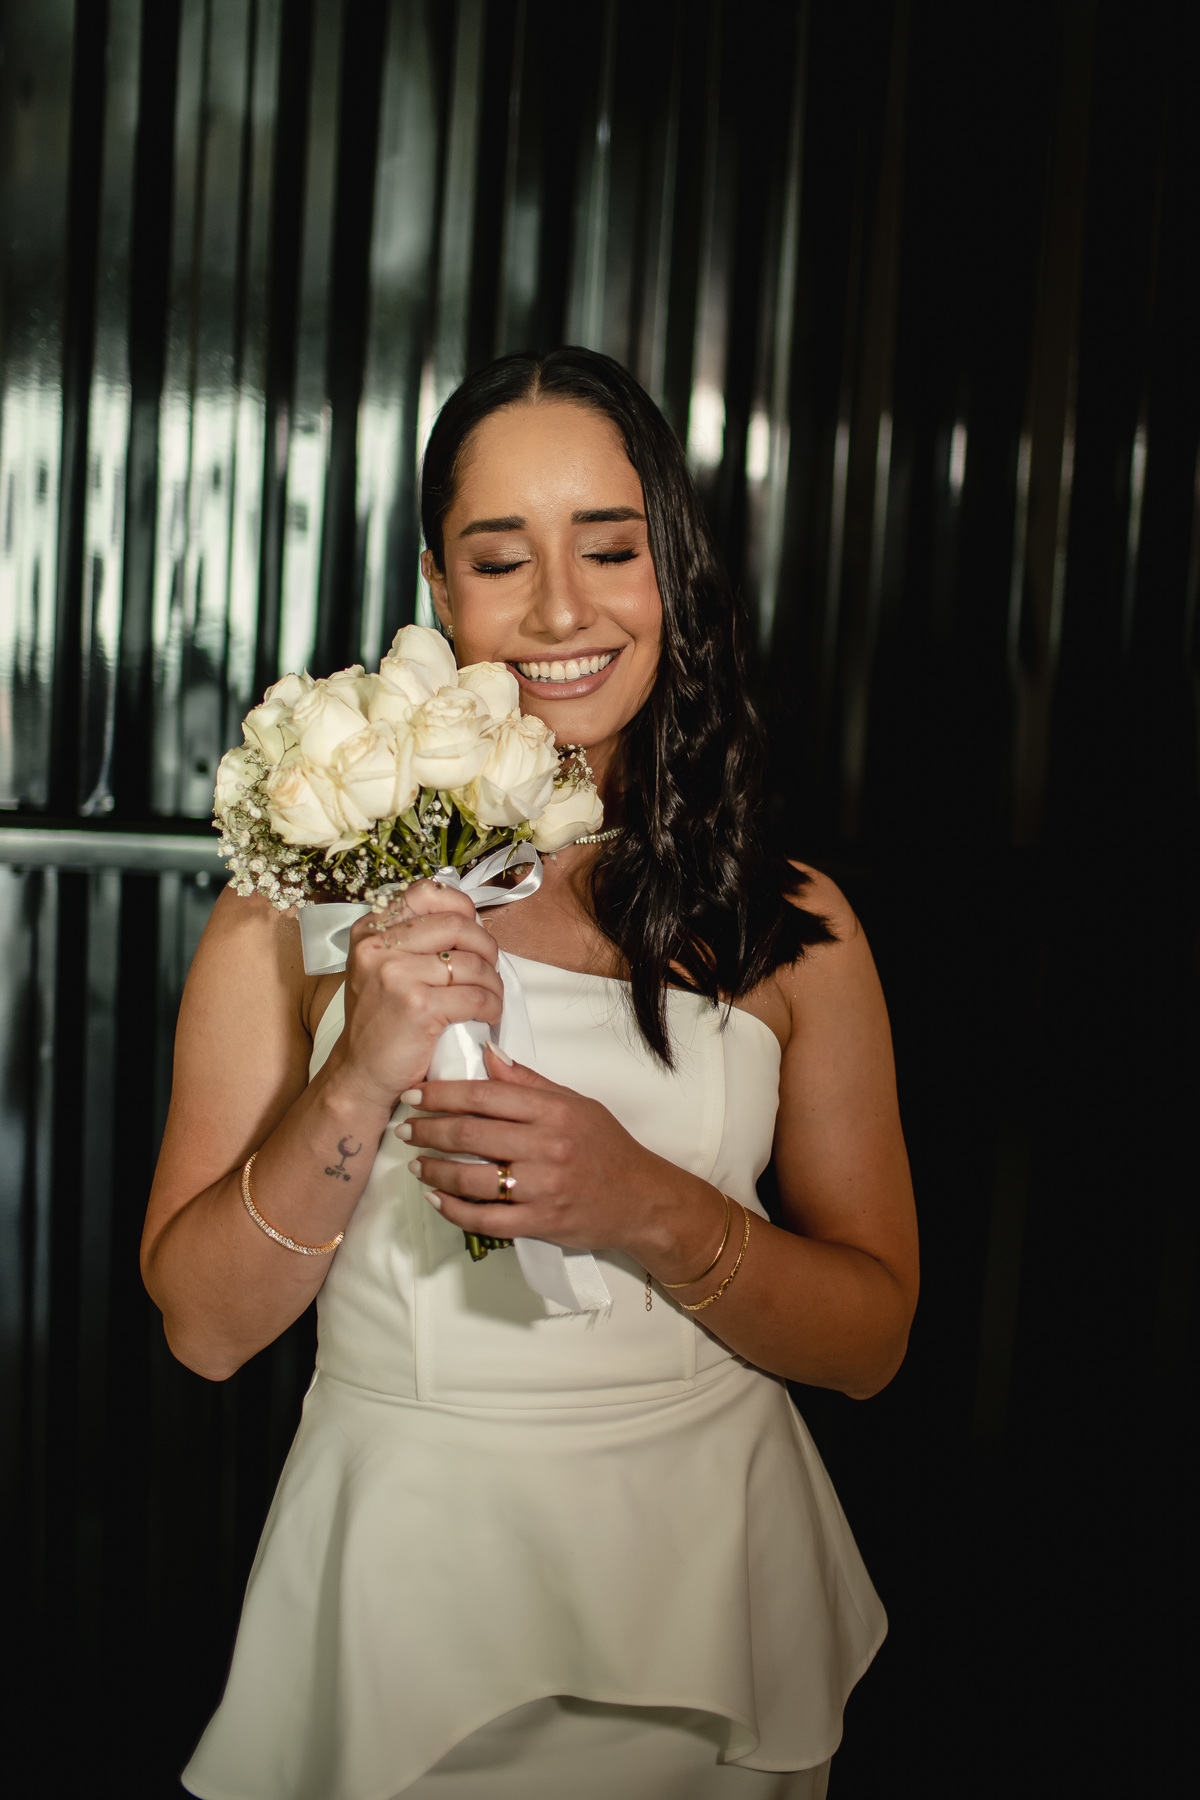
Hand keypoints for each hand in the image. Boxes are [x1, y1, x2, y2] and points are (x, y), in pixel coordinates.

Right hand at [320, 881, 503, 1111]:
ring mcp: (397, 976)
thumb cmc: (380, 1021)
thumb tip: (472, 921)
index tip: (473, 929)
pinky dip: (492, 1006)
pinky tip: (489, 1015)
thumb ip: (413, 940)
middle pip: (457, 925)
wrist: (361, 1073)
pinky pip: (476, 996)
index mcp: (369, 931)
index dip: (461, 907)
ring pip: (472, 963)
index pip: (426, 893)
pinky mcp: (418, 1007)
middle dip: (486, 946)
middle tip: (489, 968)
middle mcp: (378, 948)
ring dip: (493, 982)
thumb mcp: (380, 969)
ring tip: (491, 996)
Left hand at [396, 1044, 726, 1275]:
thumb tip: (487, 1053)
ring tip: (415, 1163)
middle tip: (404, 1127)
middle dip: (428, 1130)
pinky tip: (437, 1199)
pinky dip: (454, 1210)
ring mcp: (543, 1187)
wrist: (642, 1200)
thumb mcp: (574, 1103)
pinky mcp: (541, 1222)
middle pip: (471, 1134)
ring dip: (435, 1170)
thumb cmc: (606, 1147)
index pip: (484, 1096)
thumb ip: (528, 1081)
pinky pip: (486, 1219)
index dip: (442, 1094)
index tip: (415, 1093)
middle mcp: (547, 1146)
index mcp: (553, 1111)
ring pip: (471, 1178)